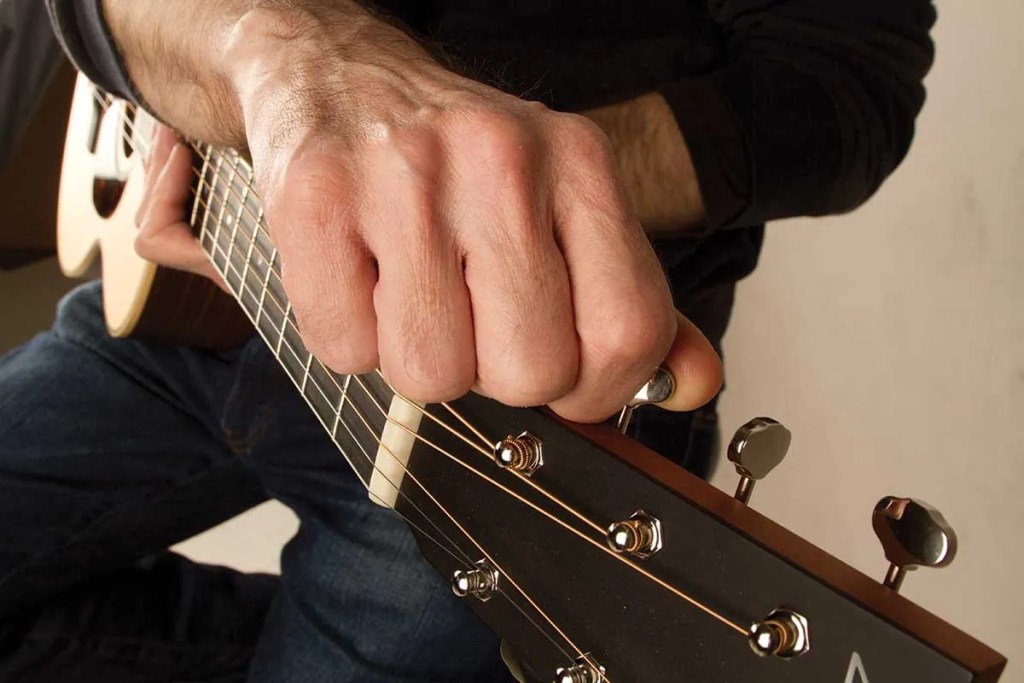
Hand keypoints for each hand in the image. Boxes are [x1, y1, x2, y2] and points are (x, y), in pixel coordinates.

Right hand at [115, 2, 722, 419]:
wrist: (341, 78)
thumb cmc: (458, 162)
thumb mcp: (563, 205)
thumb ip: (627, 299)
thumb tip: (690, 385)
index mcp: (578, 163)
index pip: (629, 329)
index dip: (597, 390)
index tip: (565, 384)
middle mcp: (500, 161)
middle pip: (530, 369)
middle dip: (497, 376)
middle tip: (474, 327)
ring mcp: (403, 176)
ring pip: (431, 372)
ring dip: (419, 360)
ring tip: (412, 296)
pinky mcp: (314, 197)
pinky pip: (345, 348)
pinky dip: (351, 338)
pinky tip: (360, 281)